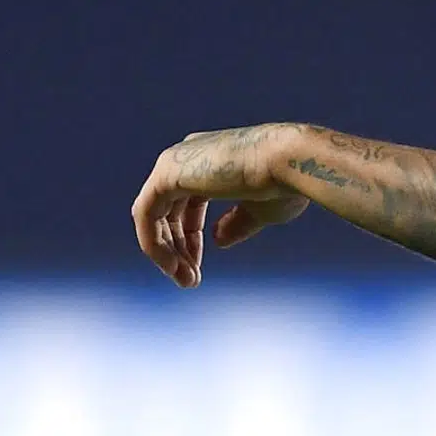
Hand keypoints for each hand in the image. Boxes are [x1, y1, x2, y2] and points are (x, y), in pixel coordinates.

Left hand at [131, 124, 310, 286]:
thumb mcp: (260, 211)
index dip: (193, 238)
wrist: (290, 161)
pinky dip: (154, 242)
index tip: (199, 269)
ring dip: (166, 251)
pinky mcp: (167, 173)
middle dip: (178, 248)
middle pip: (170, 210)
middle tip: (190, 280)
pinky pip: (145, 214)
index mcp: (211, 157)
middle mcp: (189, 154)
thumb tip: (217, 240)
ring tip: (186, 280)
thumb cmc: (284, 183)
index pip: (190, 202)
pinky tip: (171, 266)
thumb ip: (236, 223)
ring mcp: (175, 161)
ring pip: (153, 214)